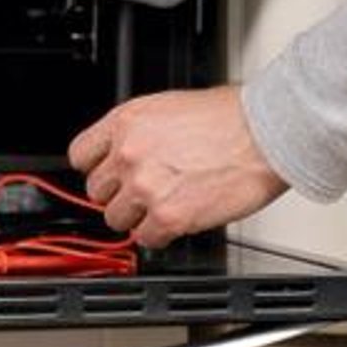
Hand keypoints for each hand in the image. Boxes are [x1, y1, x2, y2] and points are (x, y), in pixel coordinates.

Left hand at [68, 87, 287, 248]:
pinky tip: (179, 218)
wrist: (265, 133)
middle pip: (96, 190)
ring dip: (138, 217)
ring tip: (164, 205)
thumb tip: (127, 150)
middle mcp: (129, 153)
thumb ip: (140, 132)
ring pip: (116, 219)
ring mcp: (145, 187)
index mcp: (126, 122)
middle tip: (144, 191)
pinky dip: (160, 234)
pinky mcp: (168, 216)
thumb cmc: (231, 116)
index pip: (80, 155)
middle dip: (119, 194)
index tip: (107, 175)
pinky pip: (146, 239)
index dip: (97, 168)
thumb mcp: (169, 107)